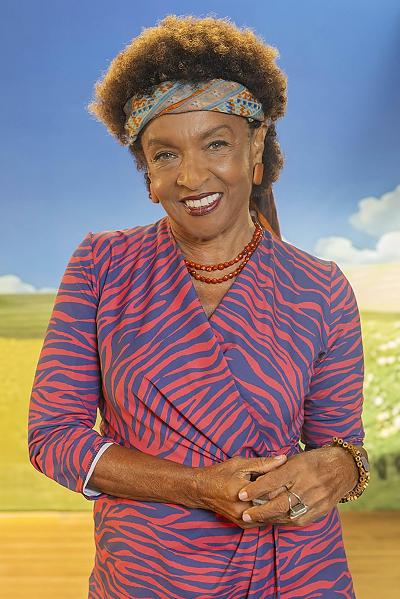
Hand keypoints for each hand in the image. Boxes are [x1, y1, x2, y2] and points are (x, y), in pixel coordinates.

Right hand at [194, 454, 287, 529]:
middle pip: (271, 505)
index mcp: (242, 493)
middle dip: (283, 496)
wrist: (202, 489)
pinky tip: (278, 505)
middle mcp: (242, 510)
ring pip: (269, 516)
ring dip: (279, 507)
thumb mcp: (241, 464)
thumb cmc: (221, 473)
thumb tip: (283, 459)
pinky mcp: (242, 525)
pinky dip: (270, 513)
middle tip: (295, 487)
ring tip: (290, 496)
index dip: (284, 484)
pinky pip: (262, 521)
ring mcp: (242, 520)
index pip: (271, 491)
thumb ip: (263, 463)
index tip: (293, 478)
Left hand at [236, 446, 358, 526]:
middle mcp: (307, 484)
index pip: (272, 481)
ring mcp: (315, 499)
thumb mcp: (296, 458)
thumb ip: (278, 469)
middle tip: (244, 514)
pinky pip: (299, 520)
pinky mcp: (321, 510)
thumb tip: (257, 478)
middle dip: (259, 510)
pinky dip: (285, 521)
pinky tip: (274, 520)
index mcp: (298, 467)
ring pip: (287, 514)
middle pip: (278, 502)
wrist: (345, 468)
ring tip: (255, 519)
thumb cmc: (315, 460)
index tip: (241, 494)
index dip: (255, 489)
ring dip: (269, 518)